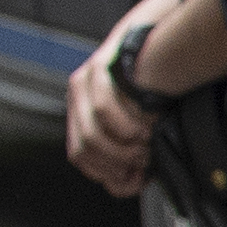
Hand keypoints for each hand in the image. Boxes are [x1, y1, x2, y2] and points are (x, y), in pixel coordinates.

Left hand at [64, 0, 171, 194]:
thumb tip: (129, 184)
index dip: (105, 174)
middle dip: (116, 164)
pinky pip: (104, 108)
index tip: (132, 179)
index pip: (80, 156)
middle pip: (83, 149)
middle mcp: (75, 100)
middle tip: (142, 164)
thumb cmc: (148, 86)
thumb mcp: (136, 124)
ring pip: (92, 134)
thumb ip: (130, 153)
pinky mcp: (95, 70)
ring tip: (145, 147)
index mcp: (80, 114)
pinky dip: (125, 127)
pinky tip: (143, 131)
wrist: (151, 42)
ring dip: (122, 149)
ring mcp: (82, 85)